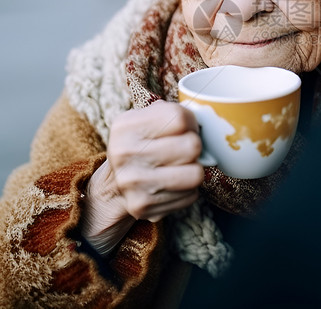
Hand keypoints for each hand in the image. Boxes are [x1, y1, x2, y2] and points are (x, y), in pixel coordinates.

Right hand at [103, 100, 204, 221]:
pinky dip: (187, 190)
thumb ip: (171, 113)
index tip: (186, 129)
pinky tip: (173, 185)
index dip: (192, 123)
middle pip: (191, 146)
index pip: (180, 118)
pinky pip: (190, 195)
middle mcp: (125, 153)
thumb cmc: (141, 147)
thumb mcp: (145, 121)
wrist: (115, 187)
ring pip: (195, 174)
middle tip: (185, 150)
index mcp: (126, 126)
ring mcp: (133, 182)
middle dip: (195, 147)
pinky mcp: (143, 206)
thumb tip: (205, 119)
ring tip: (181, 168)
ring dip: (194, 170)